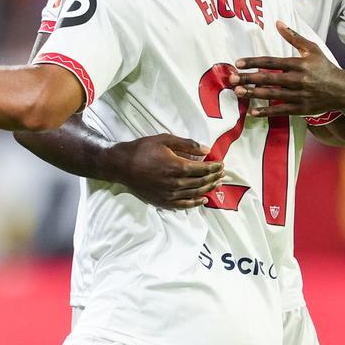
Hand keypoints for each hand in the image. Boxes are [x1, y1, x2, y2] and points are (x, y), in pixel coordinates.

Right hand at [103, 134, 223, 209]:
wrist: (121, 165)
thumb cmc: (142, 149)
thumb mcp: (164, 140)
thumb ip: (187, 144)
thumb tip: (207, 150)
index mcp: (177, 166)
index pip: (203, 169)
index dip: (214, 167)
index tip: (221, 164)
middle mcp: (176, 183)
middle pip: (201, 182)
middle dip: (214, 177)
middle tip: (223, 173)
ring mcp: (170, 194)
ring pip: (195, 193)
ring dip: (208, 188)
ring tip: (217, 184)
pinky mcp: (163, 202)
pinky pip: (184, 205)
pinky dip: (196, 203)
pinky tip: (203, 200)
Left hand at [229, 20, 344, 116]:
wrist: (344, 91)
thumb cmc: (325, 67)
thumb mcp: (312, 49)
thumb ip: (293, 37)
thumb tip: (278, 22)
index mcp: (299, 64)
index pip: (271, 62)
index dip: (254, 62)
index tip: (238, 63)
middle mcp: (298, 79)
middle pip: (269, 79)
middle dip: (249, 79)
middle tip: (232, 79)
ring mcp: (299, 95)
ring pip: (272, 94)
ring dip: (254, 94)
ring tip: (238, 93)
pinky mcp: (300, 108)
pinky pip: (281, 110)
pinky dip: (266, 111)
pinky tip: (252, 112)